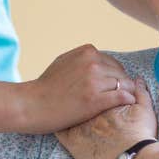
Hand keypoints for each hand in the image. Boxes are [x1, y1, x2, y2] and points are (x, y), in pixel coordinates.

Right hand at [21, 44, 135, 133]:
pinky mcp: (96, 99)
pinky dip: (127, 101)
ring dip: (126, 94)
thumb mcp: (64, 62)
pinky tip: (125, 106)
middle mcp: (92, 63)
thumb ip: (82, 58)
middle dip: (122, 86)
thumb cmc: (45, 86)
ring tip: (122, 104)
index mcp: (87, 52)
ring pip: (126, 85)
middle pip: (121, 74)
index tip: (111, 88)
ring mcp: (94, 81)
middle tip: (117, 98)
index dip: (114, 77)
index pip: (113, 63)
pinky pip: (123, 97)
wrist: (32, 104)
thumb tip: (98, 59)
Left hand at [56, 77, 157, 158]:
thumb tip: (138, 80)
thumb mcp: (145, 111)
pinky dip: (59, 128)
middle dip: (77, 96)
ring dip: (67, 109)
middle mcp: (87, 106)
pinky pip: (60, 131)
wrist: (130, 157)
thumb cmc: (139, 135)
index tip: (94, 92)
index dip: (93, 88)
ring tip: (68, 111)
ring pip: (66, 112)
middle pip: (77, 96)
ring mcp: (77, 123)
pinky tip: (59, 127)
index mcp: (102, 96)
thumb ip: (142, 94)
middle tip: (79, 100)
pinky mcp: (71, 141)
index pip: (93, 86)